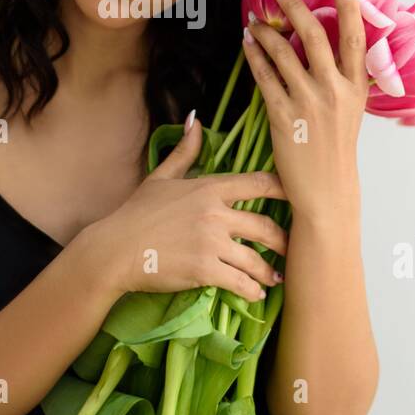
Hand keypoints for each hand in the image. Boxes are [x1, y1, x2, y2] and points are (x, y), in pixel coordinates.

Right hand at [87, 114, 288, 299]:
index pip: (259, 183)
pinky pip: (240, 282)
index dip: (284, 190)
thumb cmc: (137, 213)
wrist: (115, 249)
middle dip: (283, 241)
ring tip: (276, 278)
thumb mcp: (161, 177)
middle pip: (266, 226)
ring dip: (270, 271)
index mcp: (209, 188)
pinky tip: (256, 294)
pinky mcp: (204, 269)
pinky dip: (252, 290)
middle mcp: (215, 212)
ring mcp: (211, 242)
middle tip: (290, 250)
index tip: (299, 199)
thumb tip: (194, 119)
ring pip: (256, 259)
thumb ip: (184, 150)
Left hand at [242, 0, 367, 223]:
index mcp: (357, 88)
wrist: (327, 191)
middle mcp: (335, 91)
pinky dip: (255, 55)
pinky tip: (248, 42)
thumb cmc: (336, 149)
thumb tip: (326, 44)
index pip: (356, 39)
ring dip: (267, 30)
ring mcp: (309, 102)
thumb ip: (342, 78)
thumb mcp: (351, 110)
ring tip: (255, 17)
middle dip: (295, 6)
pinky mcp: (283, 115)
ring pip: (284, 53)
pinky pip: (265, 76)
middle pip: (314, 36)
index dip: (350, 7)